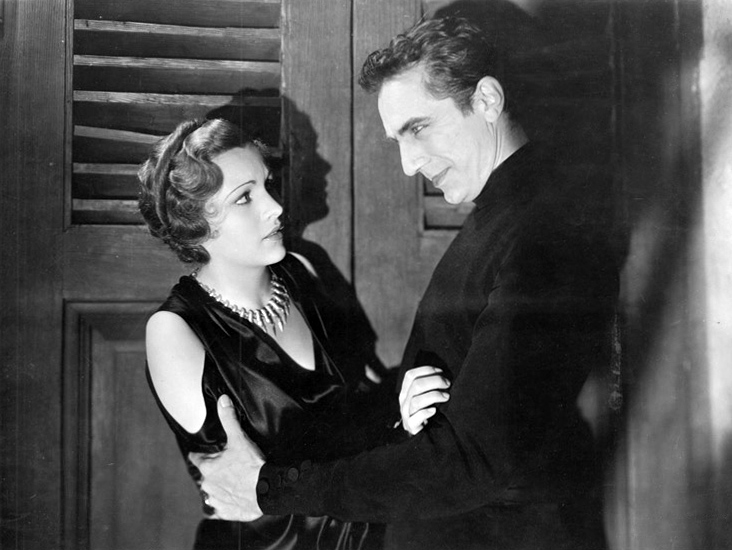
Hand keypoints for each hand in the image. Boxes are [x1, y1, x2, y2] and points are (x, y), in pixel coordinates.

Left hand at [189, 395, 264, 521]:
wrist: (267, 490)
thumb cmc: (251, 464)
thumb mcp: (239, 438)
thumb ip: (229, 419)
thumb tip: (222, 400)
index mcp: (208, 468)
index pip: (196, 459)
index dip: (198, 455)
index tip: (200, 453)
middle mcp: (208, 485)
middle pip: (204, 477)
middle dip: (211, 472)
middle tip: (223, 467)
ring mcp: (216, 501)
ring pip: (210, 494)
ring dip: (216, 489)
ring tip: (228, 484)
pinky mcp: (227, 512)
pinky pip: (220, 510)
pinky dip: (224, 505)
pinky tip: (231, 500)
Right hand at [399, 366, 450, 434]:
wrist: (420, 433)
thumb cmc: (425, 410)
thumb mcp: (422, 396)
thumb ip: (427, 386)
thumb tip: (444, 374)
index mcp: (405, 391)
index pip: (410, 375)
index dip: (426, 370)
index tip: (441, 372)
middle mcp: (404, 401)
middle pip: (416, 385)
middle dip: (435, 381)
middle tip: (447, 384)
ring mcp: (406, 414)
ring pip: (416, 401)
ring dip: (434, 396)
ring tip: (446, 397)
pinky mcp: (411, 426)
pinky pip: (416, 418)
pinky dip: (425, 413)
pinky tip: (434, 410)